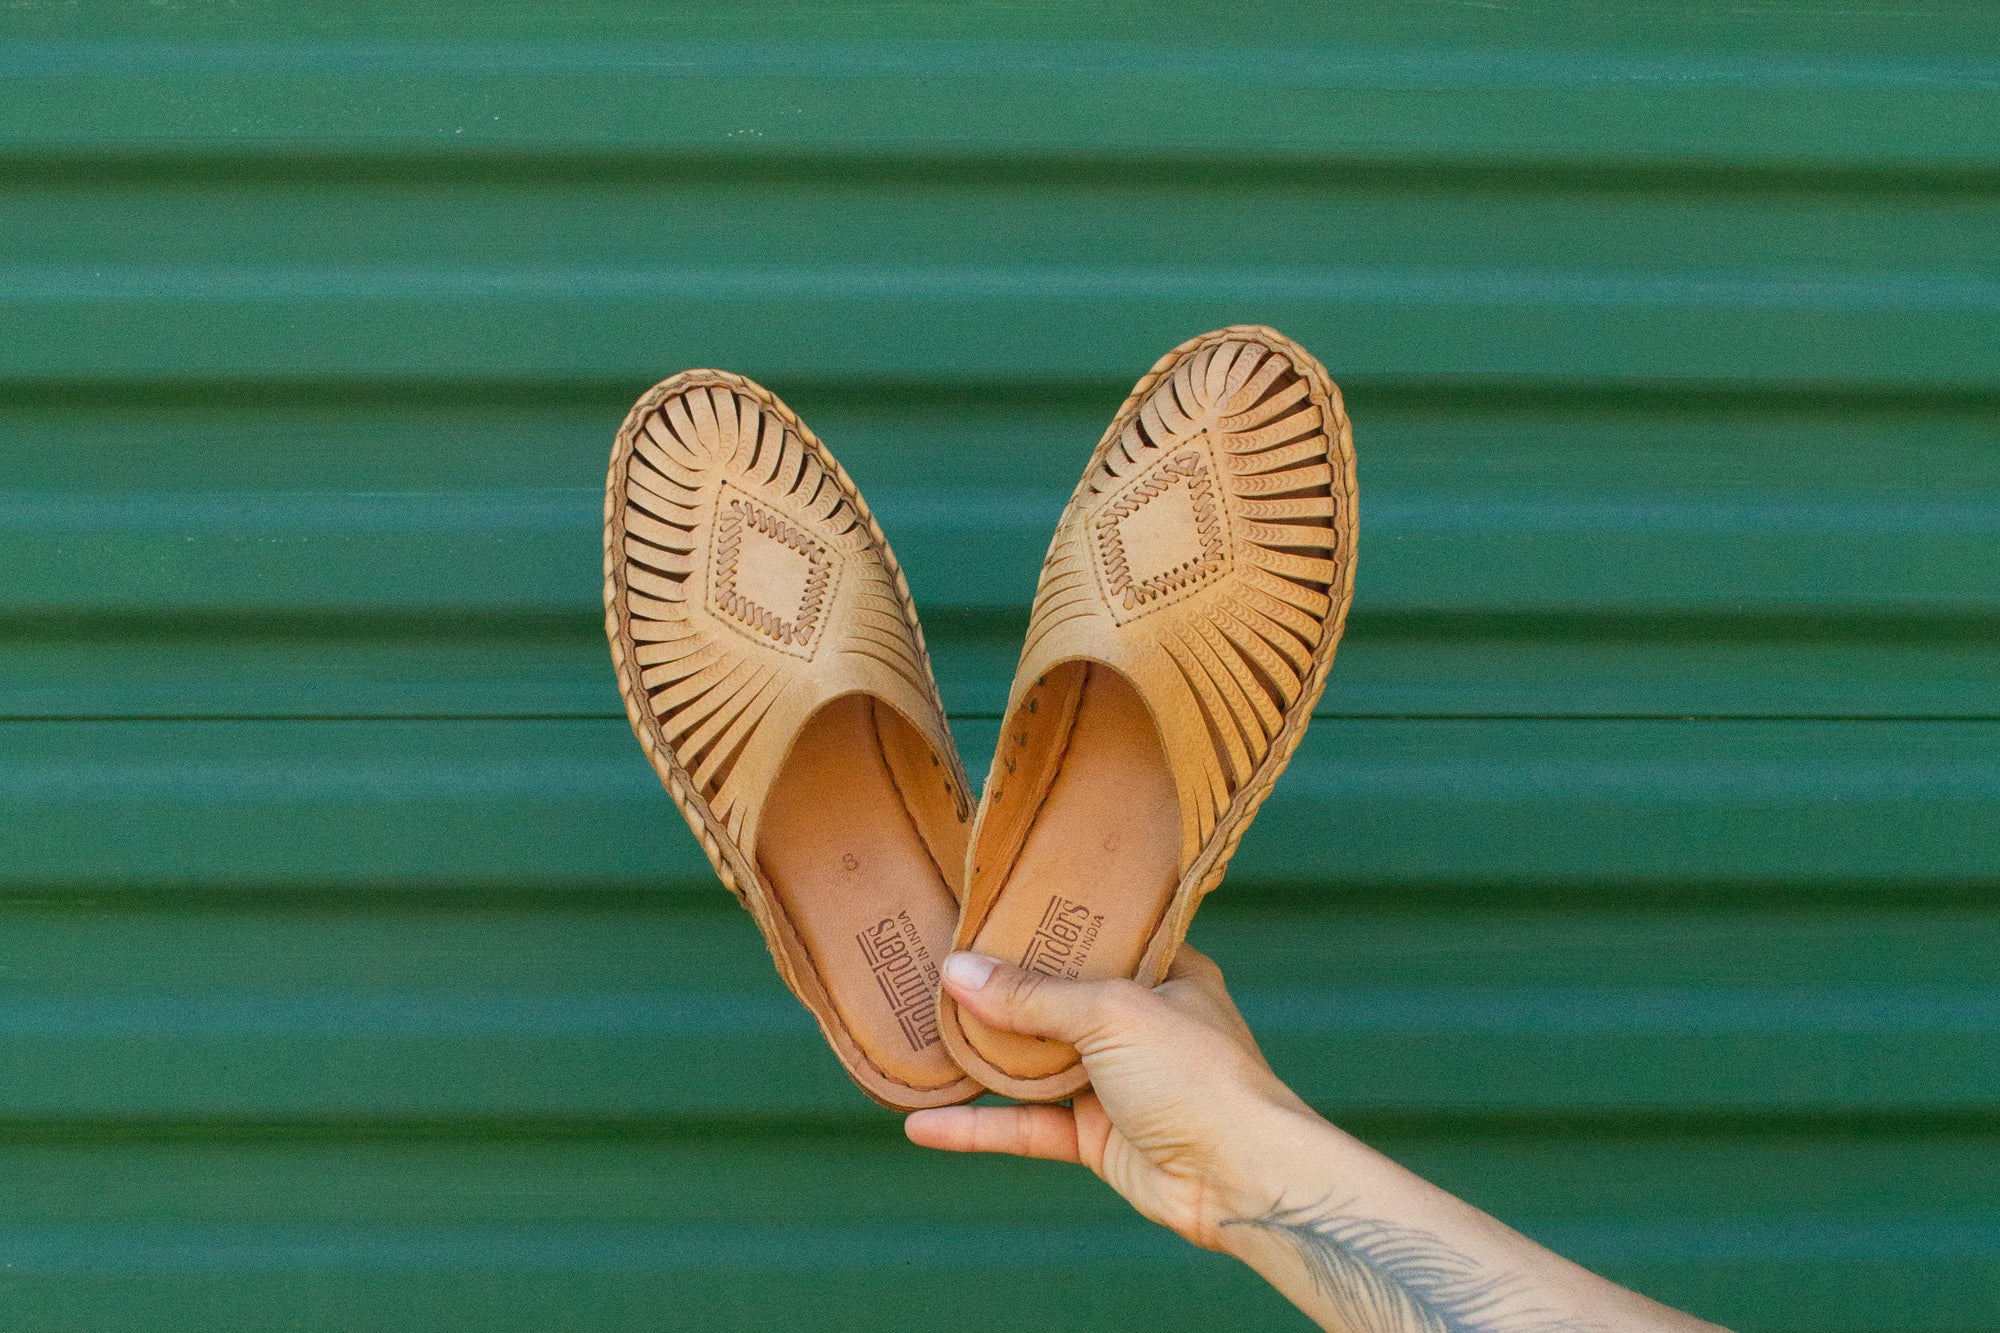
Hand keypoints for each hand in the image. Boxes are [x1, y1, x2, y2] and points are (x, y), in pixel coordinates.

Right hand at [905, 946, 1321, 1250]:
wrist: (1242, 1179)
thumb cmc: (1198, 1076)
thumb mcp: (1112, 1013)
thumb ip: (1032, 995)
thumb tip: (957, 971)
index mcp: (1160, 973)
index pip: (1093, 936)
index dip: (1040, 924)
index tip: (980, 907)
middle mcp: (1135, 1022)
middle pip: (1051, 1000)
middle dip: (993, 992)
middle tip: (926, 967)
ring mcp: (1113, 1080)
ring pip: (1030, 1064)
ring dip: (976, 1060)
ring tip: (911, 1038)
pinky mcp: (1094, 1136)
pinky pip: (1025, 1126)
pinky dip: (977, 1128)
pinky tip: (923, 1125)